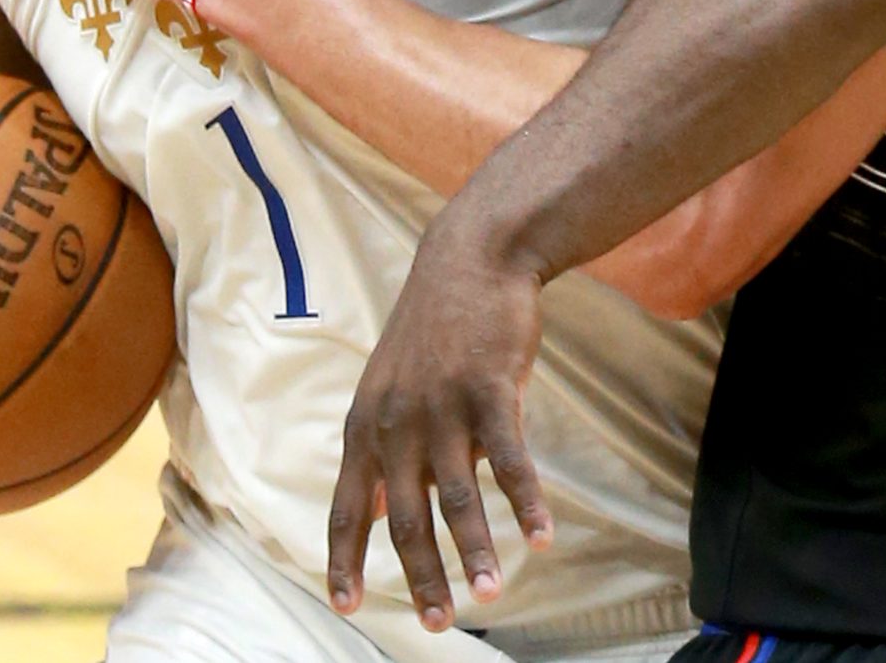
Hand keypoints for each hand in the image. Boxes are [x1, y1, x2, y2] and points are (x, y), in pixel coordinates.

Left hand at [326, 214, 552, 631]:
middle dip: (421, 576)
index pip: (348, 506)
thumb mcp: (391, 388)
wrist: (471, 261)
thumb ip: (389, 450)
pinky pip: (512, 460)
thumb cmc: (435, 332)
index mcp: (365, 425)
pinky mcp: (490, 389)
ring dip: (476, 550)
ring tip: (492, 594)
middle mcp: (396, 422)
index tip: (345, 605)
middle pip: (405, 517)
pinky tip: (540, 536)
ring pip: (457, 497)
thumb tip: (388, 512)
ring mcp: (443, 406)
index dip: (345, 558)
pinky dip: (526, 502)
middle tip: (438, 623)